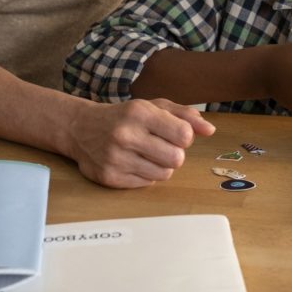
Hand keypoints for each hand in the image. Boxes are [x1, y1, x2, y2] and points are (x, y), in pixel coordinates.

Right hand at [66, 98, 214, 188]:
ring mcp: (116, 158)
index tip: (174, 134)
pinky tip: (133, 162)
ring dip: (161, 166)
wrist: (80, 128)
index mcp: (139, 113)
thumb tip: (210, 130)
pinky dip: (145, 175)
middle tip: (161, 146)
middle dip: (174, 154)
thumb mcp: (153, 107)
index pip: (184, 134)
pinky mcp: (109, 178)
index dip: (184, 137)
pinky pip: (147, 184)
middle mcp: (126, 135)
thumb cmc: (124, 116)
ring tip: (146, 154)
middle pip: (177, 159)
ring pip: (164, 174)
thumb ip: (183, 115)